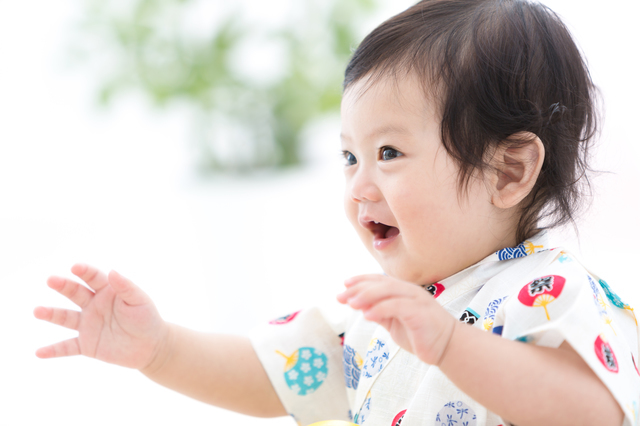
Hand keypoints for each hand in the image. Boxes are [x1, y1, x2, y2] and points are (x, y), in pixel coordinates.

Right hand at [34, 264, 168, 369]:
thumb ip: (126, 287)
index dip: (85, 271)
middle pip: (75, 293)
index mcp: (107, 291)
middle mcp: (93, 305)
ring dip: (51, 314)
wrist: (151, 346)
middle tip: (51, 280)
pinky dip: (54, 350)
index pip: (94, 278)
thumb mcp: (140, 301)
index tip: (76, 267)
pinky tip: (39, 352)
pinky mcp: (87, 345)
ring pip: (66, 318)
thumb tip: (112, 271)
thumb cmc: (147, 318)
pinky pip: (67, 347)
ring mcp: (88, 325)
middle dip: (63, 286)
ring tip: (37, 311)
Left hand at [337, 274, 457, 365]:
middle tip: (341, 296)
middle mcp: (410, 291)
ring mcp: (416, 300)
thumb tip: (358, 306)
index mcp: (404, 291)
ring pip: (388, 291)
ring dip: (367, 296)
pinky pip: (397, 307)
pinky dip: (381, 309)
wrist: (447, 347)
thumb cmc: (420, 333)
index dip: (361, 280)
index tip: (344, 284)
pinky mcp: (420, 313)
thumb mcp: (394, 321)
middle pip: (381, 283)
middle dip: (359, 288)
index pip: (379, 280)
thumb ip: (379, 311)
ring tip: (351, 304)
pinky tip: (368, 316)